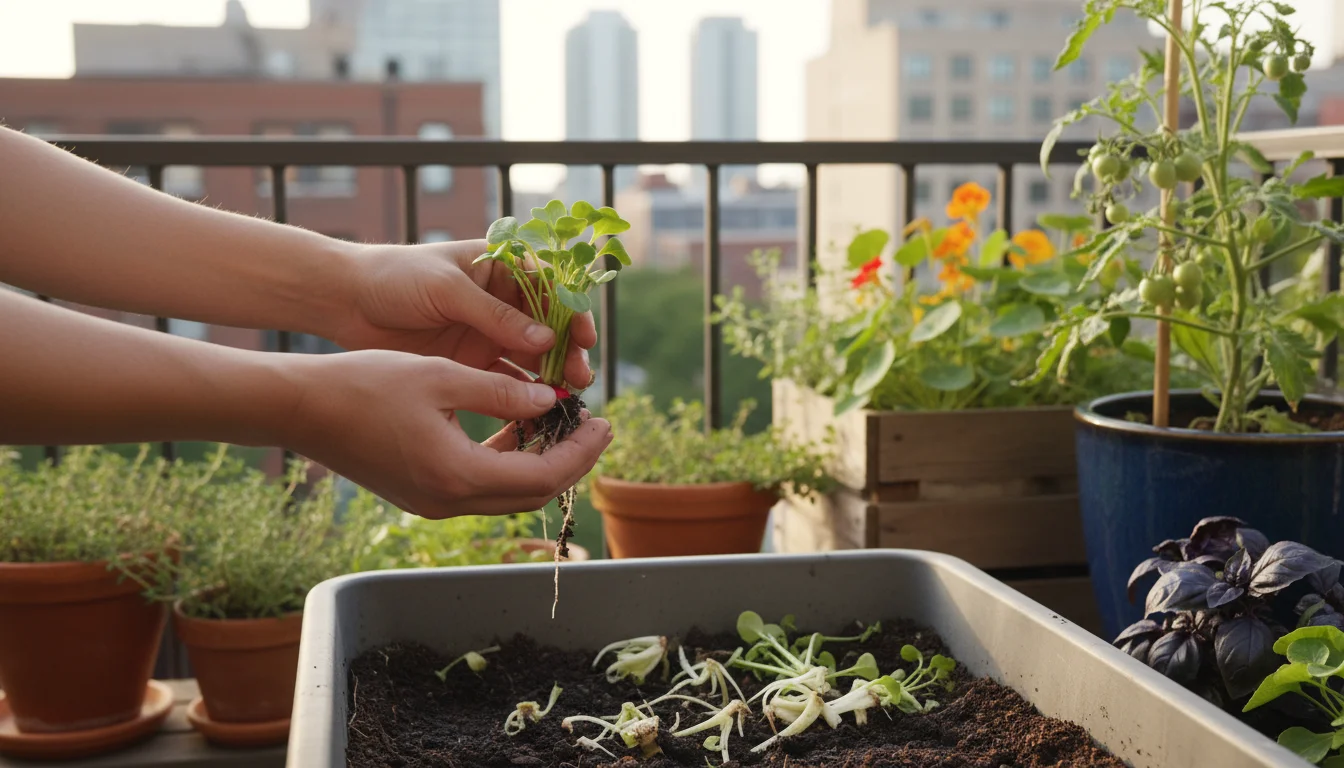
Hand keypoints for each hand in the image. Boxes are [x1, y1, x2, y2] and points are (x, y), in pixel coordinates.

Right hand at [280, 350, 611, 517]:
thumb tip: (550, 400)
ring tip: (561, 420)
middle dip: (570, 460)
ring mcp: (433, 503)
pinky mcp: (421, 493)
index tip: (604, 421)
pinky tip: (516, 426)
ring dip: (539, 460)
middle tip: (595, 424)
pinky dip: (506, 461)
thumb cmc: (365, 384)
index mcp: (458, 476)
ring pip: (507, 493)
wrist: (300, 408)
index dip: (581, 451)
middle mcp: (449, 501)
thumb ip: (501, 392)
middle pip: (531, 493)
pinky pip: (480, 486)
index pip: (543, 476)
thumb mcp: (442, 377)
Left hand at [332, 240, 596, 389]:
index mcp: (502, 268)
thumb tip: (547, 339)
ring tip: (567, 396)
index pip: (552, 288)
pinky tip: (538, 409)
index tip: (585, 337)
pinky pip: (508, 380)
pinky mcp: (472, 363)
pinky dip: (525, 394)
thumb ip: (494, 315)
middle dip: (569, 351)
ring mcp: (488, 334)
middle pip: (550, 327)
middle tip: (580, 376)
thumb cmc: (395, 277)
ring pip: (534, 357)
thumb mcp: (447, 288)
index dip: (574, 311)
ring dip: (553, 375)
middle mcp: (502, 301)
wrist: (345, 301)